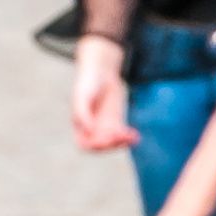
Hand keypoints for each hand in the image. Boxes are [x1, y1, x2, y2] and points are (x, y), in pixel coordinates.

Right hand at [71, 38, 134, 154]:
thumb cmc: (88, 81)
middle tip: (119, 134)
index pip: (84, 144)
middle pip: (100, 145)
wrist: (101, 69)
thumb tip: (89, 131)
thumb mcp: (82, 96)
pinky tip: (136, 136)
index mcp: (79, 125)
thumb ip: (82, 114)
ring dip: (122, 143)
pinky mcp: (116, 122)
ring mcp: (104, 126)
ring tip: (131, 136)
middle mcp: (91, 129)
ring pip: (113, 142)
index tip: (103, 138)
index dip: (93, 145)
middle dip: (110, 143)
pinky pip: (122, 135)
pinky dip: (129, 137)